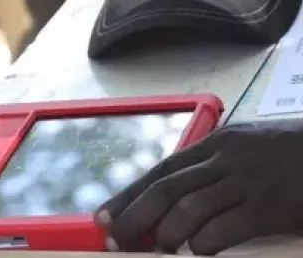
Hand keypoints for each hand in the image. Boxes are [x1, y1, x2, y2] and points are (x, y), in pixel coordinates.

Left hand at [95, 123, 302, 254]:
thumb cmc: (289, 151)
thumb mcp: (247, 146)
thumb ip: (214, 164)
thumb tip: (178, 193)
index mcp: (217, 143)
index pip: (163, 168)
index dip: (131, 193)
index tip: (105, 215)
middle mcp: (224, 158)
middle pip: (167, 188)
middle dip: (135, 215)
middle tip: (114, 240)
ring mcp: (245, 182)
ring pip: (189, 208)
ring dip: (165, 234)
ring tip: (152, 251)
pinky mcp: (266, 207)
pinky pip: (224, 228)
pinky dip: (203, 244)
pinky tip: (195, 254)